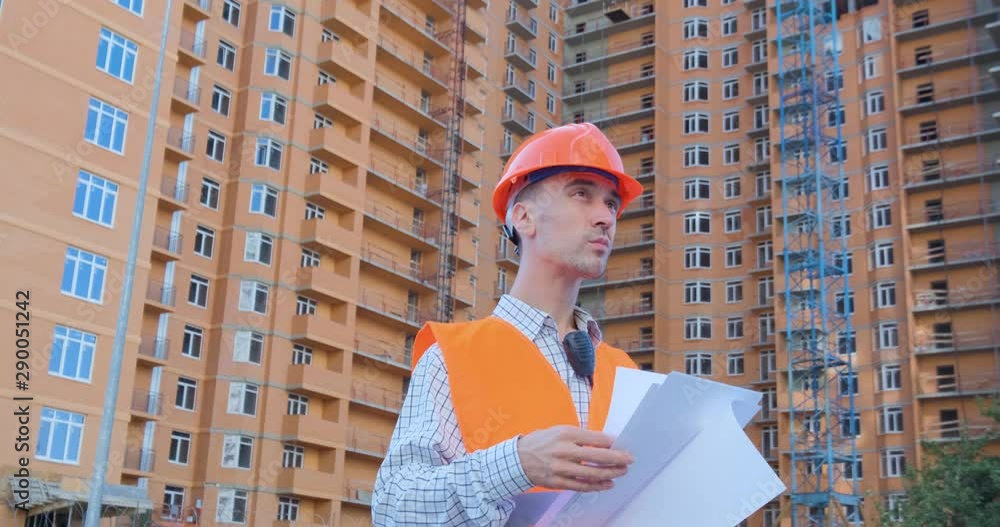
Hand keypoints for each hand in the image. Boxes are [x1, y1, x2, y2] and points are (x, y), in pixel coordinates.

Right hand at [516, 425, 633, 491]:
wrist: (519, 458)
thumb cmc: (543, 442)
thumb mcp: (561, 431)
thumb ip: (581, 437)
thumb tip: (606, 442)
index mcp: (566, 434)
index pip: (596, 438)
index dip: (613, 443)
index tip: (623, 445)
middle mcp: (564, 451)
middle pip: (598, 457)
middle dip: (617, 459)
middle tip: (629, 459)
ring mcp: (561, 468)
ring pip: (592, 474)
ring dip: (610, 473)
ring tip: (621, 472)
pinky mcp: (558, 482)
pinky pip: (582, 486)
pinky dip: (597, 486)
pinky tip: (608, 484)